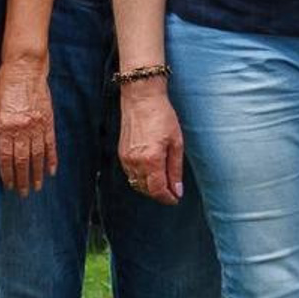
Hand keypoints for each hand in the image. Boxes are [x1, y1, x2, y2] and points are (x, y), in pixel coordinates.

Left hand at [0, 56, 57, 197]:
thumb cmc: (5, 83)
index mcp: (5, 125)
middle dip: (22, 179)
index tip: (8, 187)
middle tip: (23, 194)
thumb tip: (2, 147)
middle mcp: (22, 128)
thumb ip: (0, 127)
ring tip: (37, 187)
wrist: (25, 66)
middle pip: (22, 160)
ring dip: (37, 173)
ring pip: (37, 155)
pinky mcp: (48, 120)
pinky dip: (51, 158)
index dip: (7, 174)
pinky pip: (50, 143)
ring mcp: (37, 124)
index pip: (6, 157)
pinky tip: (51, 170)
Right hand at [118, 85, 185, 202]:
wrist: (141, 99)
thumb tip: (177, 191)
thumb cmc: (162, 116)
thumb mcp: (176, 142)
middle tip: (171, 191)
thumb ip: (175, 169)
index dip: (167, 198)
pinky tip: (150, 172)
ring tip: (162, 182)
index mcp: (151, 160)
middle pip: (146, 190)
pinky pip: (130, 174)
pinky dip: (140, 178)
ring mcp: (126, 158)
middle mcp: (135, 162)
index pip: (157, 190)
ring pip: (136, 183)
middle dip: (159, 194)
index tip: (175, 199)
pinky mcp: (121, 153)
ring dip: (149, 187)